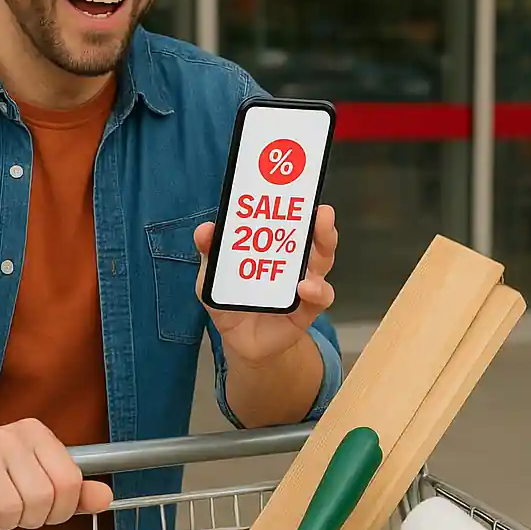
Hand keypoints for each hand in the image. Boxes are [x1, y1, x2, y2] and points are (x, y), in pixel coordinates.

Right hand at [0, 418, 113, 529]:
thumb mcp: (37, 475)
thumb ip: (73, 489)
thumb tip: (105, 498)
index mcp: (35, 432)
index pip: (69, 481)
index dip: (61, 509)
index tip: (46, 511)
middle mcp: (8, 435)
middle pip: (41, 499)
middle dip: (30, 518)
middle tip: (15, 512)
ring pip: (11, 510)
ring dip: (3, 522)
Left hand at [194, 204, 337, 366]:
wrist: (240, 341)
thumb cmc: (231, 301)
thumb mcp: (213, 276)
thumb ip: (209, 253)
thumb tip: (205, 229)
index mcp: (274, 246)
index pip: (288, 219)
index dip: (295, 203)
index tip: (295, 188)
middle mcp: (294, 260)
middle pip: (314, 235)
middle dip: (319, 220)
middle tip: (320, 210)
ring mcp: (304, 283)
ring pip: (323, 260)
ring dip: (324, 245)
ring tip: (321, 234)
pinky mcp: (308, 309)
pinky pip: (320, 297)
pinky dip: (316, 290)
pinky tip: (305, 287)